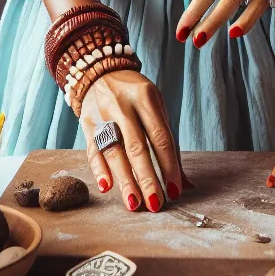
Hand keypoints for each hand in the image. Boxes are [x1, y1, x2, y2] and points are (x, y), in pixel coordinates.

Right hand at [80, 69, 183, 212]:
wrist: (100, 71)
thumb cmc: (136, 94)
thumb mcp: (155, 107)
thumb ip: (168, 142)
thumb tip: (186, 183)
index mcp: (146, 98)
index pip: (160, 137)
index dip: (168, 165)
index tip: (175, 190)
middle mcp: (123, 106)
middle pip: (137, 146)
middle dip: (147, 178)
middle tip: (156, 204)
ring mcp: (103, 115)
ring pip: (114, 151)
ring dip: (125, 180)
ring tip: (134, 203)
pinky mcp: (87, 125)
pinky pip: (92, 150)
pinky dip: (99, 169)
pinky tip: (107, 186)